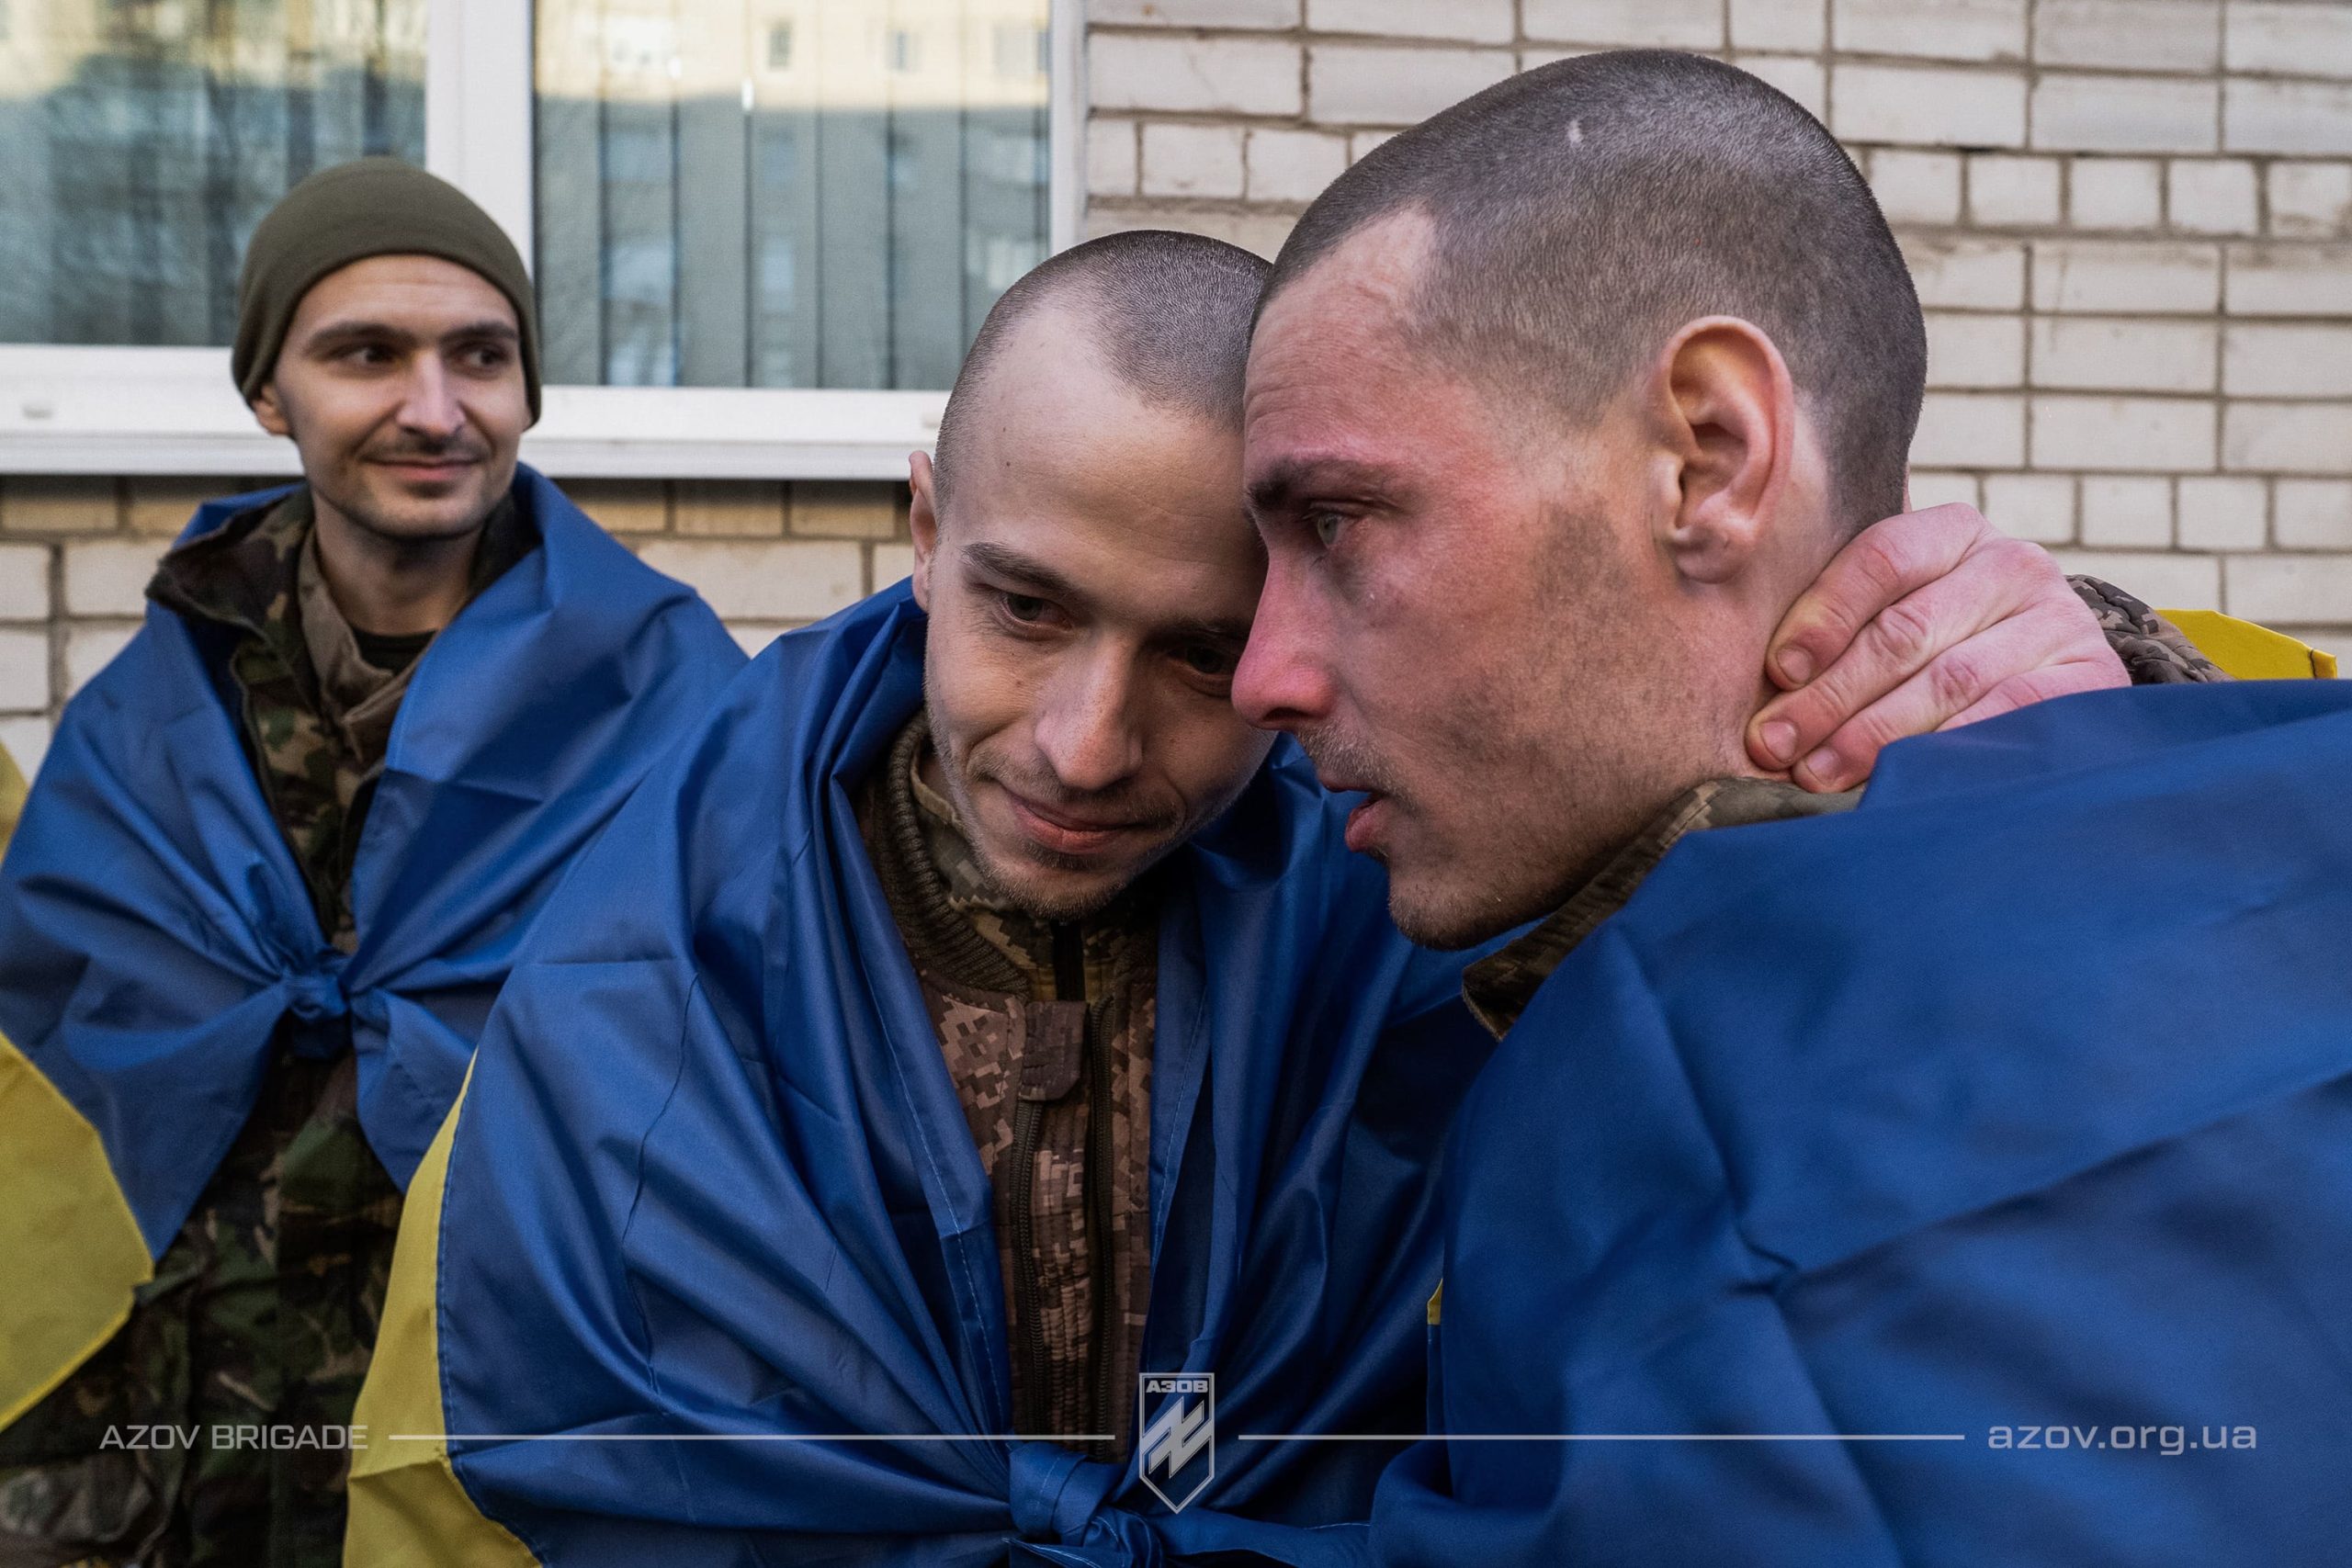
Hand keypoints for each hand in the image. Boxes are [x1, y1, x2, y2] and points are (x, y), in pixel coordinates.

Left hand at [1746, 503, 2127, 791]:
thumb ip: (1842, 617)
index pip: (1883, 559)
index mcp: (1954, 532)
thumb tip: (1763, 674)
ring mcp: (2057, 620)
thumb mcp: (1898, 607)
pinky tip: (1894, 782)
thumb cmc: (1940, 639)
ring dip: (1872, 734)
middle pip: (1906, 630)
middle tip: (1776, 744)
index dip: (1825, 616)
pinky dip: (1941, 753)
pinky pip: (2004, 718)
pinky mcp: (2088, 678)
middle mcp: (2012, 565)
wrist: (2051, 668)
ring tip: (1816, 773)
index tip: (1779, 671)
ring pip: (1949, 681)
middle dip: (1831, 695)